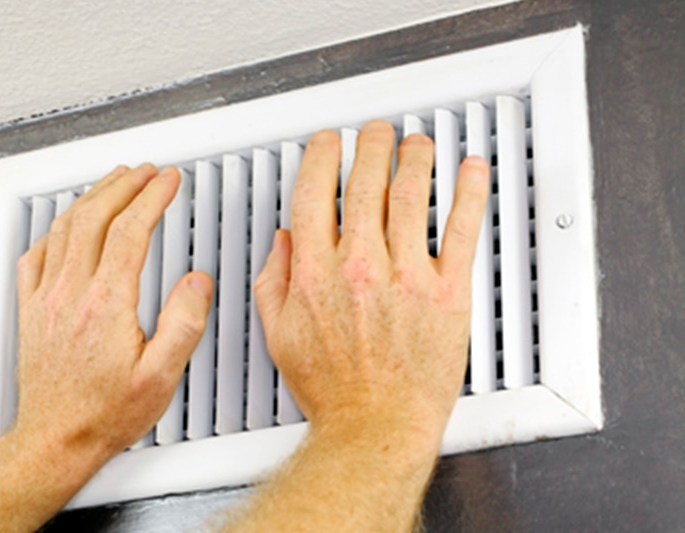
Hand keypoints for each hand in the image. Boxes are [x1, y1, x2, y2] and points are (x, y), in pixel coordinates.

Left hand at [14, 164, 212, 462]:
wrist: (56, 439)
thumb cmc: (104, 414)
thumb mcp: (160, 377)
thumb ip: (183, 324)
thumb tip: (196, 283)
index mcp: (106, 303)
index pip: (132, 231)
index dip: (153, 197)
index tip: (168, 181)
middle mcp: (71, 293)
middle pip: (96, 217)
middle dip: (124, 185)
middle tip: (146, 172)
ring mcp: (47, 299)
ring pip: (65, 228)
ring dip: (92, 197)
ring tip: (113, 182)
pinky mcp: (32, 310)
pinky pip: (36, 255)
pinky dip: (55, 229)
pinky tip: (64, 226)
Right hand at [254, 120, 489, 442]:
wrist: (375, 428)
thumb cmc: (333, 391)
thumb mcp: (280, 337)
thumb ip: (273, 282)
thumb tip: (283, 243)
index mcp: (316, 274)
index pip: (315, 195)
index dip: (321, 158)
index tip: (328, 144)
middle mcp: (360, 267)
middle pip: (365, 183)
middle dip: (371, 145)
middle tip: (377, 133)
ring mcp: (406, 277)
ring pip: (411, 195)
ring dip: (414, 157)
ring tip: (416, 142)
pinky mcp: (447, 293)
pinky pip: (461, 230)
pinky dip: (469, 192)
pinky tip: (471, 171)